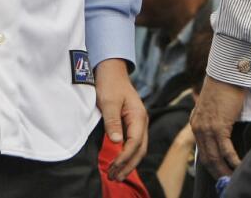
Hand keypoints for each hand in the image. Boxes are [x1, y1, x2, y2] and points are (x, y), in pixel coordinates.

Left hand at [94, 58, 147, 180]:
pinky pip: (134, 143)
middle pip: (140, 149)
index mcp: (138, 116)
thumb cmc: (110, 85)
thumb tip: (117, 141)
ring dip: (129, 163)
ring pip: (139, 148)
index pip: (135, 142)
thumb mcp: (108, 102)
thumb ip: (112, 122)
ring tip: (116, 175)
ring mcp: (138, 123)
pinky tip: (119, 163)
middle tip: (114, 178)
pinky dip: (128, 155)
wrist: (112, 71)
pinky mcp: (133, 124)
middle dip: (129, 165)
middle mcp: (142, 121)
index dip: (124, 157)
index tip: (112, 167)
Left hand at [191, 76, 247, 177]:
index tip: (220, 173)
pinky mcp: (219, 126)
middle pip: (207, 158)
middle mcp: (198, 129)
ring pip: (215, 157)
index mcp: (196, 125)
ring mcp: (207, 128)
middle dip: (217, 172)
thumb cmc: (224, 86)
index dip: (211, 165)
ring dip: (225, 170)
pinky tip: (240, 165)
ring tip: (234, 177)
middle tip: (227, 181)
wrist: (226, 72)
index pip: (202, 151)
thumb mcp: (214, 106)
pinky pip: (226, 149)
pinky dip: (233, 160)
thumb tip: (222, 131)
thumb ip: (214, 119)